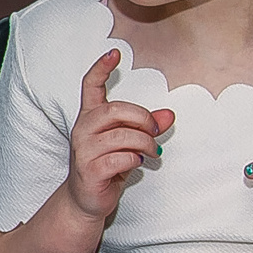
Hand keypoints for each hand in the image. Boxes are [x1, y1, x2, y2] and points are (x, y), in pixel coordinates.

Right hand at [63, 50, 175, 223]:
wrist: (87, 200)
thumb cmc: (107, 166)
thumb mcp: (130, 143)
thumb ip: (147, 127)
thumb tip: (169, 115)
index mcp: (90, 117)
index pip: (90, 85)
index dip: (102, 67)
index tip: (115, 53)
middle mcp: (83, 129)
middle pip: (115, 109)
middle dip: (143, 119)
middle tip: (156, 131)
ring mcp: (84, 150)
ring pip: (122, 135)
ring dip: (145, 143)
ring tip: (152, 152)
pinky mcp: (90, 169)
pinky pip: (121, 158)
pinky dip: (135, 160)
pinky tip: (136, 164)